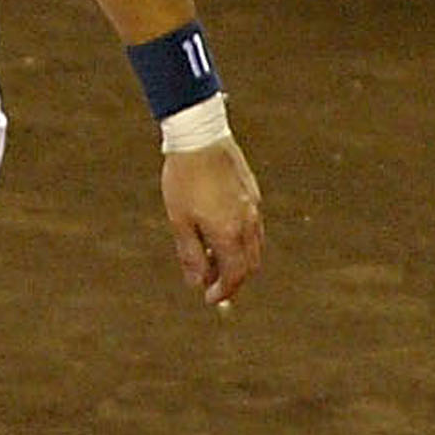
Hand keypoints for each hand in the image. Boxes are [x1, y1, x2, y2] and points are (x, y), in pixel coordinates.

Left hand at [160, 136, 263, 308]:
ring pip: (254, 245)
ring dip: (237, 258)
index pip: (235, 274)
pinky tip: (219, 231)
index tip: (208, 297)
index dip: (223, 290)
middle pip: (250, 264)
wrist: (199, 136)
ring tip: (211, 256)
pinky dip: (241, 239)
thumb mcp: (180, 221)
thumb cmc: (184, 179)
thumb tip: (197, 283)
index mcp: (229, 233)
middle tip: (212, 282)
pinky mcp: (252, 191)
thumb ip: (191, 255)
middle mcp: (248, 222)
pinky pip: (253, 226)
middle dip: (233, 278)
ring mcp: (253, 206)